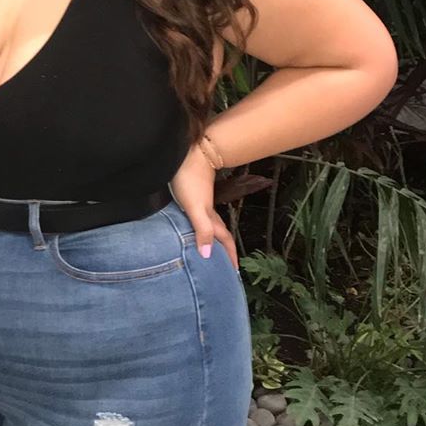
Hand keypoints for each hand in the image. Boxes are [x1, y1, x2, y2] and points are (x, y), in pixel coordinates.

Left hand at [168, 147, 238, 269]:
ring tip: (210, 253)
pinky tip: (193, 230)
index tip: (235, 272)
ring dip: (213, 241)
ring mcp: (202, 204)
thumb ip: (202, 230)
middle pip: (220, 235)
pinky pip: (201, 220)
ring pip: (211, 227)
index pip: (225, 240)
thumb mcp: (194, 208)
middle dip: (224, 251)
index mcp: (211, 218)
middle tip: (225, 268)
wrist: (190, 154)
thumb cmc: (190, 180)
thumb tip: (208, 255)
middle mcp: (209, 213)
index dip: (230, 256)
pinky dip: (201, 229)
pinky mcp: (193, 197)